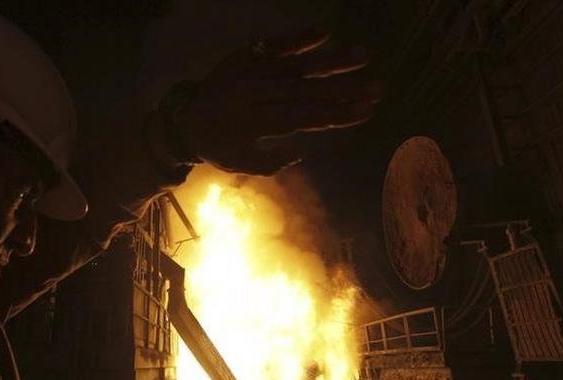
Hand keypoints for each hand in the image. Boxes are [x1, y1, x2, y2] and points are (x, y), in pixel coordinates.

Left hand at [179, 28, 381, 174]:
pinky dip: (298, 38)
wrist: (184, 119)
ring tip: (364, 56)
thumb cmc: (219, 146)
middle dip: (345, 90)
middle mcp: (253, 94)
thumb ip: (269, 162)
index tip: (366, 111)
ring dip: (332, 61)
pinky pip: (273, 45)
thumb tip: (300, 152)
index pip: (303, 118)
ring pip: (296, 66)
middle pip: (305, 91)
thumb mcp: (239, 164)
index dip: (336, 115)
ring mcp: (249, 72)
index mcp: (252, 123)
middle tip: (378, 87)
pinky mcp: (245, 56)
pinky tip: (324, 32)